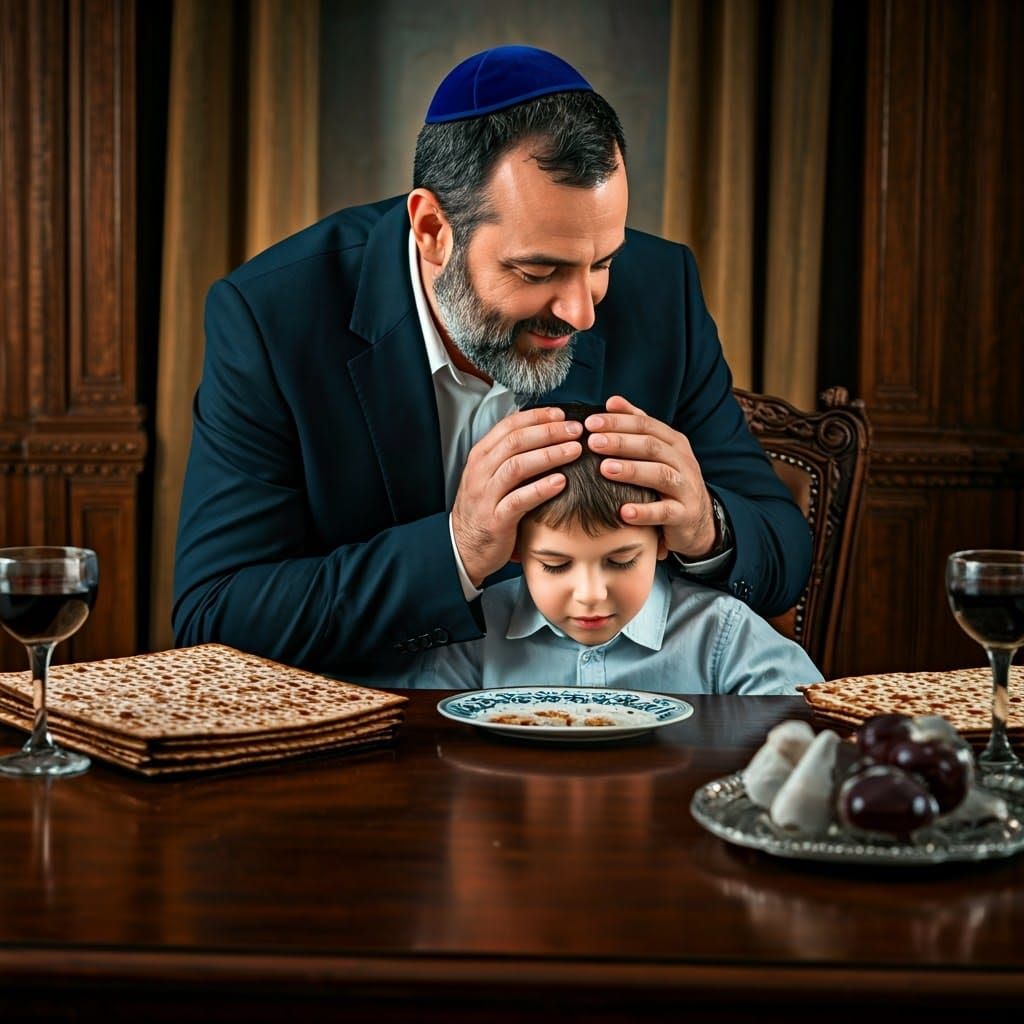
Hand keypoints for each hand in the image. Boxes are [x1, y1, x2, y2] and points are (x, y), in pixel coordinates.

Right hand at [452, 407, 582, 586]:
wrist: (463, 548)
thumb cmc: (485, 509)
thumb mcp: (491, 476)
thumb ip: (511, 456)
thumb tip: (544, 433)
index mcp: (481, 456)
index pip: (509, 425)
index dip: (538, 417)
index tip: (562, 414)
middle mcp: (481, 471)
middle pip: (516, 441)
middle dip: (549, 432)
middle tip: (576, 430)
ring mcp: (486, 495)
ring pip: (518, 466)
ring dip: (549, 455)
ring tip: (574, 450)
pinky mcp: (496, 519)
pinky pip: (519, 500)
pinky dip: (541, 489)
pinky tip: (561, 482)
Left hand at [584, 395, 717, 558]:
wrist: (699, 521)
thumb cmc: (669, 482)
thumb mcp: (658, 452)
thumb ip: (637, 426)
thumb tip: (612, 401)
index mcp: (673, 442)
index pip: (645, 425)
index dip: (618, 422)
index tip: (590, 423)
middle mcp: (683, 461)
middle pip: (652, 446)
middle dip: (621, 442)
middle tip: (593, 442)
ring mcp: (686, 488)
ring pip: (661, 475)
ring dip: (632, 471)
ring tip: (605, 469)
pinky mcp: (685, 515)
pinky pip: (665, 512)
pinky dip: (645, 512)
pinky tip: (624, 512)